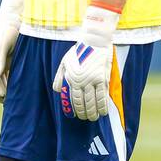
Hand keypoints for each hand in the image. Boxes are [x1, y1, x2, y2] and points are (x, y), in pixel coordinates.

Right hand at [0, 0, 23, 102]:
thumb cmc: (8, 30)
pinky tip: (16, 91)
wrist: (18, 20)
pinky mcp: (10, 62)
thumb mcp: (1, 44)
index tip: (1, 95)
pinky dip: (11, 84)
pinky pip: (9, 76)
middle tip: (6, 101)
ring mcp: (1, 62)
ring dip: (5, 89)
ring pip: (2, 79)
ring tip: (11, 100)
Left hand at [52, 3, 120, 120]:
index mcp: (71, 78)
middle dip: (84, 113)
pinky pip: (103, 96)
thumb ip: (60, 77)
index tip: (75, 115)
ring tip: (94, 117)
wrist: (94, 41)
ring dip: (94, 112)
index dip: (74, 109)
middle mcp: (81, 81)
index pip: (72, 99)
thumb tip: (58, 91)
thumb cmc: (78, 52)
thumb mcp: (64, 62)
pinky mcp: (103, 78)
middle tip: (86, 118)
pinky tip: (103, 112)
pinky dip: (103, 106)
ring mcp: (93, 80)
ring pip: (93, 102)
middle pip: (83, 102)